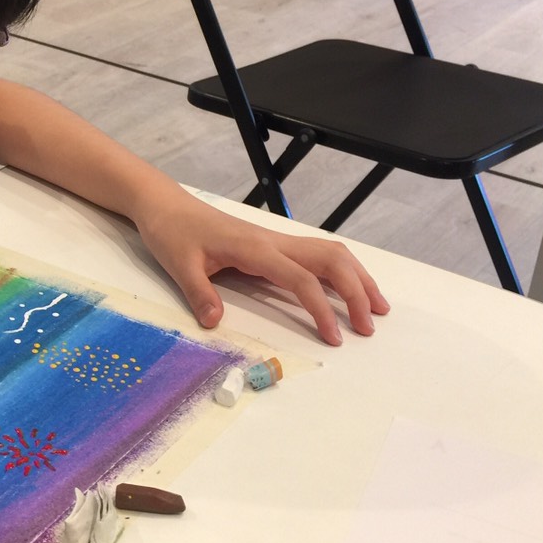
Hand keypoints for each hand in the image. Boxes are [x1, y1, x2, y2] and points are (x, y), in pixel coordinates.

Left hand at [136, 190, 389, 344]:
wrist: (165, 206)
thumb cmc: (172, 233)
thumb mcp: (179, 265)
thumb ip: (199, 293)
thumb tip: (215, 322)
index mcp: (254, 248)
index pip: (300, 279)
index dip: (320, 308)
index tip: (334, 337)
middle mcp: (273, 242)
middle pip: (330, 260)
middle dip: (356, 291)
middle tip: (368, 326)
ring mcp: (275, 241)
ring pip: (329, 253)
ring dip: (356, 277)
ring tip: (376, 307)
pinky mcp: (270, 245)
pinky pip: (315, 255)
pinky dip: (339, 271)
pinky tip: (347, 289)